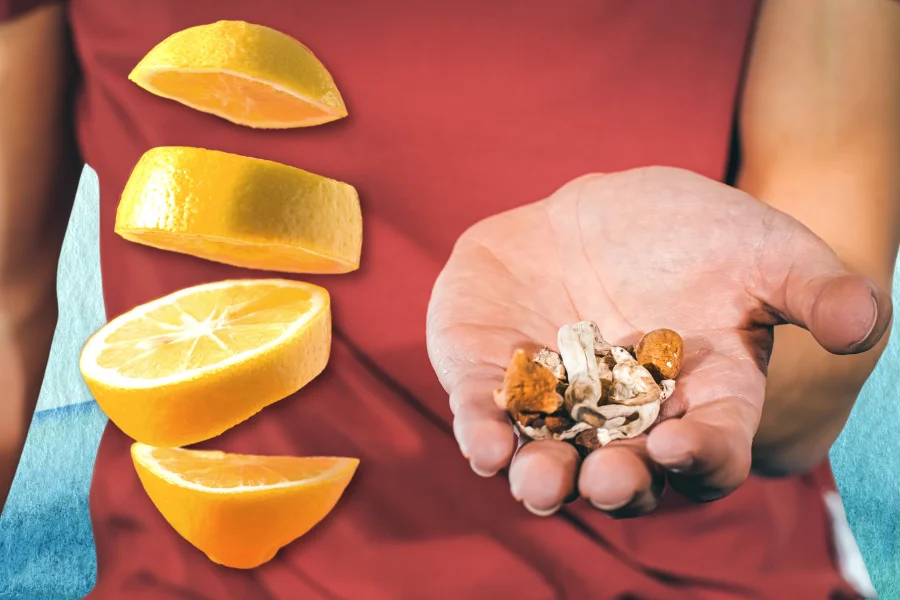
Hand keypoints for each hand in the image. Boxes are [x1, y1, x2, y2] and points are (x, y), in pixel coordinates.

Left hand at [426, 167, 890, 517]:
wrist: (606, 213)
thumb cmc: (698, 238)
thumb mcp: (764, 253)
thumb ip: (813, 288)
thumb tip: (864, 321)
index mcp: (698, 406)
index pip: (710, 450)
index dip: (702, 457)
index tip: (685, 446)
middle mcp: (625, 425)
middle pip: (625, 476)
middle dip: (616, 483)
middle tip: (607, 479)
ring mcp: (556, 408)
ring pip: (549, 462)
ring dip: (542, 478)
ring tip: (539, 480)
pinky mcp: (496, 379)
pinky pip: (487, 416)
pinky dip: (484, 432)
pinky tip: (486, 442)